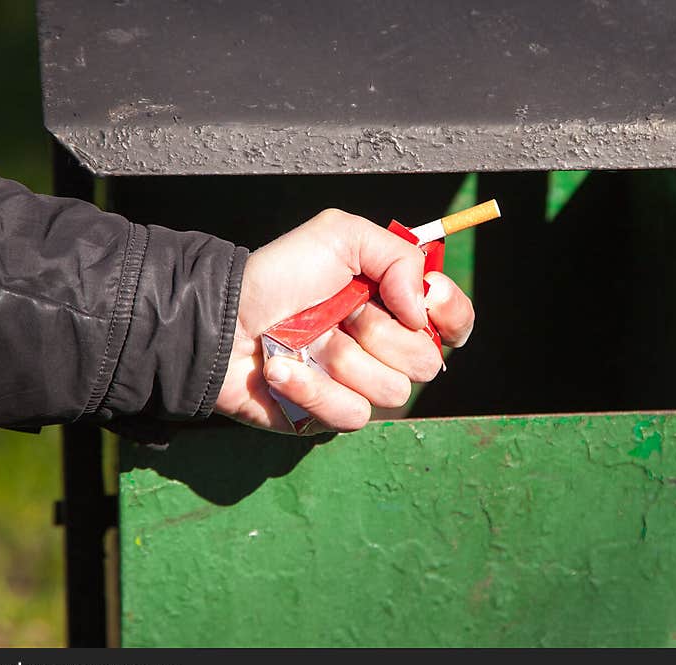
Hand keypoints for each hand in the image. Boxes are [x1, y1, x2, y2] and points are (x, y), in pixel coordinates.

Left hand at [215, 209, 474, 432]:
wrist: (222, 317)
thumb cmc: (277, 276)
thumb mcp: (339, 236)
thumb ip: (398, 255)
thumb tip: (424, 310)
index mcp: (393, 306)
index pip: (453, 323)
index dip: (450, 314)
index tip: (427, 299)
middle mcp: (382, 349)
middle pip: (427, 362)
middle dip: (381, 333)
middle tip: (342, 313)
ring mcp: (357, 386)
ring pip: (392, 390)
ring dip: (342, 358)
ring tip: (306, 340)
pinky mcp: (329, 416)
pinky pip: (351, 414)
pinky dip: (312, 387)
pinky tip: (283, 368)